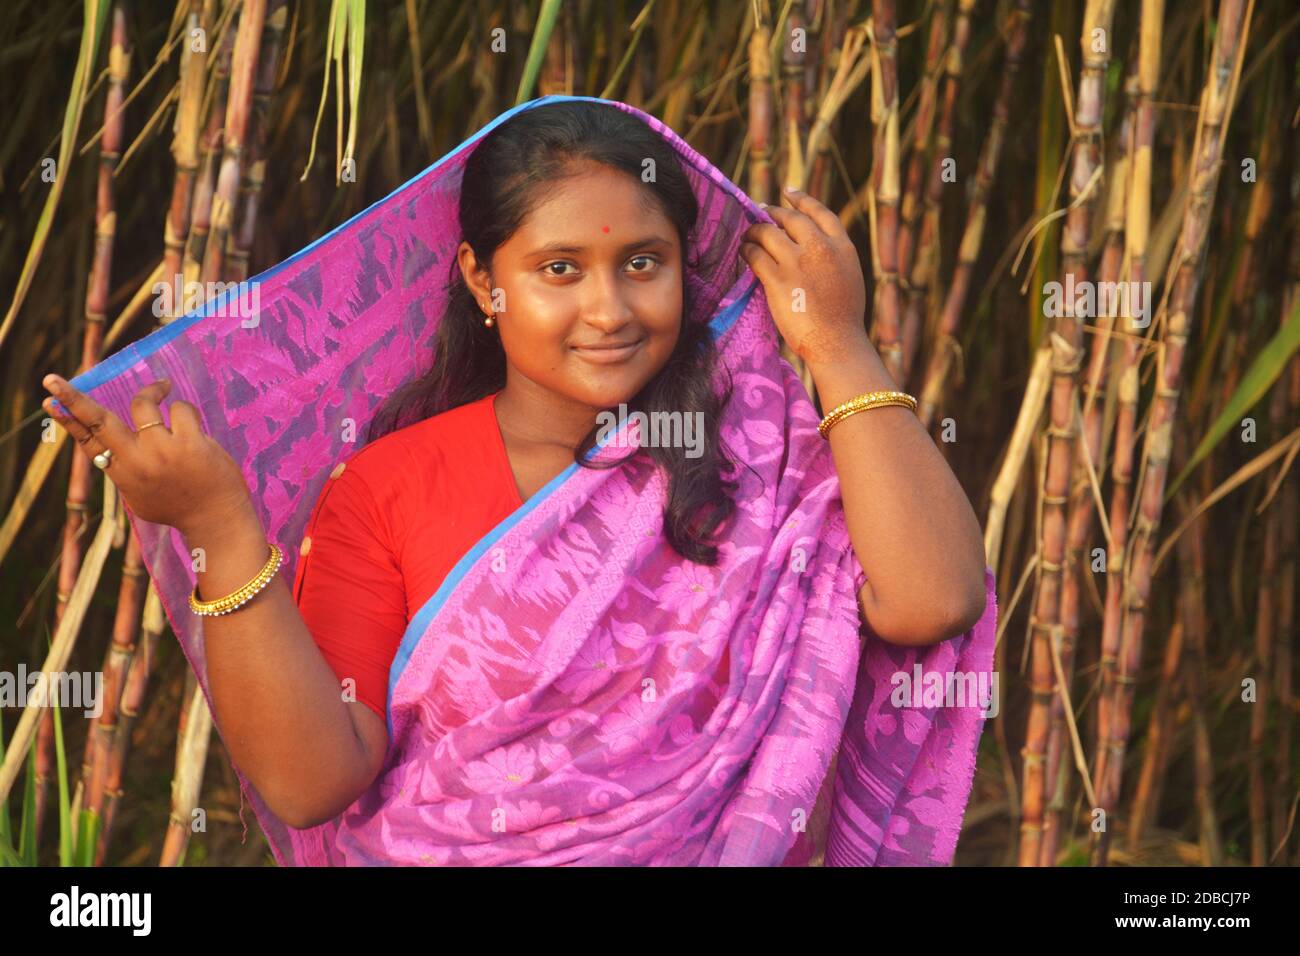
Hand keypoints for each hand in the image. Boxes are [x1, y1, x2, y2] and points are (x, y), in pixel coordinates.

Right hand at [41, 374, 255, 538]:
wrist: (215, 521)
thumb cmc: (179, 506)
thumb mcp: (140, 493)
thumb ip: (125, 470)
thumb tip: (109, 449)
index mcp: (121, 473)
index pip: (87, 442)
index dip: (67, 420)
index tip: (49, 402)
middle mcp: (136, 462)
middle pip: (99, 421)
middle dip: (73, 398)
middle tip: (51, 379)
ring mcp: (162, 452)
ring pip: (143, 404)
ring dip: (154, 392)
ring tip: (164, 389)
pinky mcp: (190, 445)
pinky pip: (181, 409)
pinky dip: (185, 409)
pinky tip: (195, 426)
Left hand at [740, 186, 871, 367]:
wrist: (837, 343)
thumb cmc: (844, 319)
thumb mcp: (849, 277)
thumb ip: (833, 257)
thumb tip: (813, 246)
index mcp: (842, 247)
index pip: (819, 213)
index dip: (801, 200)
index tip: (788, 191)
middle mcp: (820, 249)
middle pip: (791, 219)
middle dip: (772, 213)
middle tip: (761, 212)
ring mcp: (798, 263)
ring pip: (768, 233)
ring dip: (755, 231)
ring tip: (748, 235)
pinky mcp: (778, 280)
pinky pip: (755, 255)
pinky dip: (747, 250)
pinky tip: (743, 252)